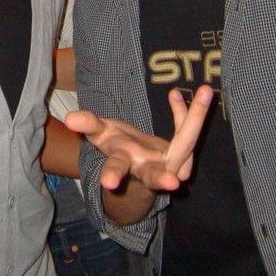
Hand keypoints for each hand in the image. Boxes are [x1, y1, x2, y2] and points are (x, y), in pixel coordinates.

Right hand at [64, 85, 212, 192]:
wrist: (143, 164)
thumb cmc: (120, 147)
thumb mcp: (102, 135)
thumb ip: (88, 125)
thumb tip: (69, 119)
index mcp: (126, 164)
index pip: (117, 167)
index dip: (113, 174)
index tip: (108, 184)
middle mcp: (149, 168)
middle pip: (154, 175)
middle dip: (161, 179)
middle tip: (172, 183)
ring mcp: (170, 163)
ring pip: (185, 144)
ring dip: (195, 118)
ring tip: (207, 92)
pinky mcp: (184, 154)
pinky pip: (187, 129)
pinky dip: (184, 111)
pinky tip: (174, 94)